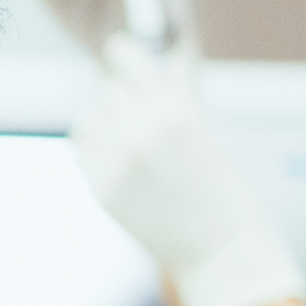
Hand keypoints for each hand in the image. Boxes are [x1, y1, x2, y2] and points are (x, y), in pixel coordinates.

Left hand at [71, 50, 305, 305]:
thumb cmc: (224, 193)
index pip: (128, 59)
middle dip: (123, 102)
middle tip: (138, 122)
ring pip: (88, 118)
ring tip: (125, 144)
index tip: (120, 54)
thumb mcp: (207, 134)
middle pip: (109, 91)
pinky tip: (113, 163)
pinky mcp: (102, 188)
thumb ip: (179, 97)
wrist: (222, 250)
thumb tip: (165, 65)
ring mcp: (118, 160)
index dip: (123, 56)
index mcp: (176, 109)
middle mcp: (143, 128)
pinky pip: (81, 151)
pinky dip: (92, 150)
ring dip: (103, 125)